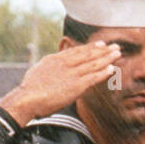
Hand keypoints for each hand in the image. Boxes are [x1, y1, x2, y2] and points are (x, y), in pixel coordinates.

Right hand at [0, 42, 120, 126]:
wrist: (27, 99)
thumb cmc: (29, 90)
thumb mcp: (38, 71)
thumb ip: (49, 67)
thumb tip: (51, 65)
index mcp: (55, 59)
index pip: (76, 51)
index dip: (90, 47)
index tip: (100, 44)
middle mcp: (65, 64)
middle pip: (88, 54)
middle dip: (103, 50)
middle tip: (115, 46)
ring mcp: (71, 74)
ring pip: (93, 64)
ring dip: (107, 58)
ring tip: (117, 53)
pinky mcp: (76, 86)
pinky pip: (93, 77)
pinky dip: (103, 72)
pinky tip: (112, 68)